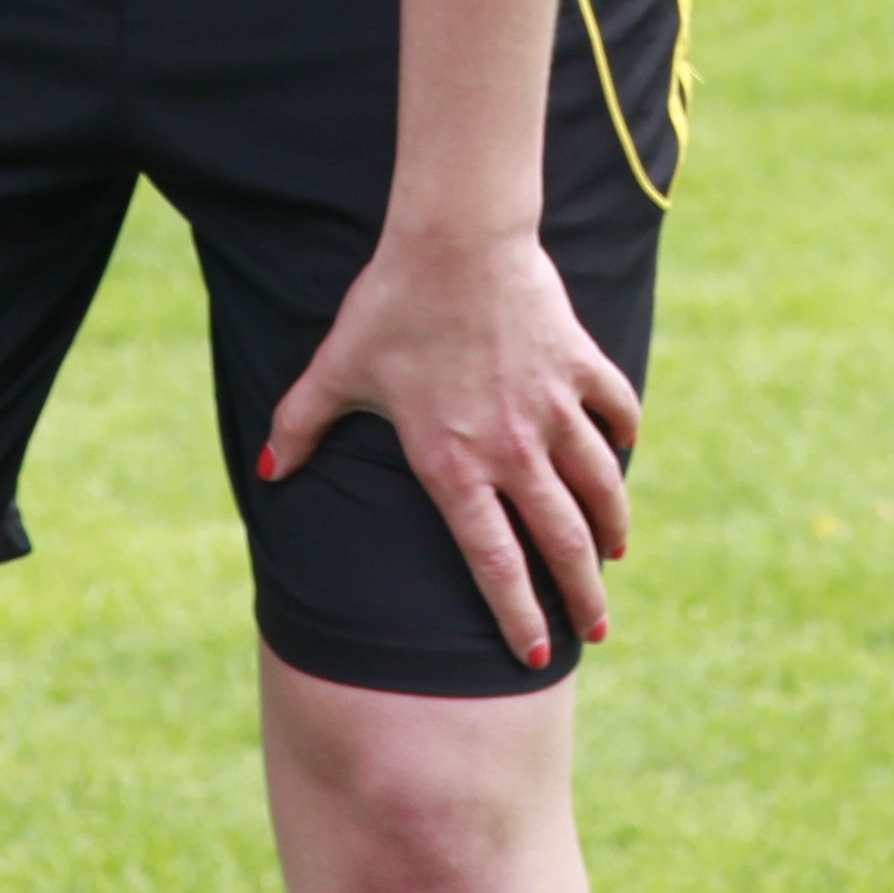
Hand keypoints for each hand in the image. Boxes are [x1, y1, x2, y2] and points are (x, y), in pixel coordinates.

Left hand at [261, 220, 633, 669]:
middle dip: (580, 595)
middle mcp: (512, 449)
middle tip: (595, 627)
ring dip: (611, 526)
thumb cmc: (390, 304)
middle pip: (560, 541)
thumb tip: (270, 473)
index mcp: (453, 464)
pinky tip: (621, 452)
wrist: (454, 238)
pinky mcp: (579, 364)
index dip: (516, 615)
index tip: (534, 655)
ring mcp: (552, 407)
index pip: (494, 563)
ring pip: (599, 486)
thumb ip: (301, 425)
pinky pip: (616, 412)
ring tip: (614, 554)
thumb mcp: (337, 369)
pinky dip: (623, 435)